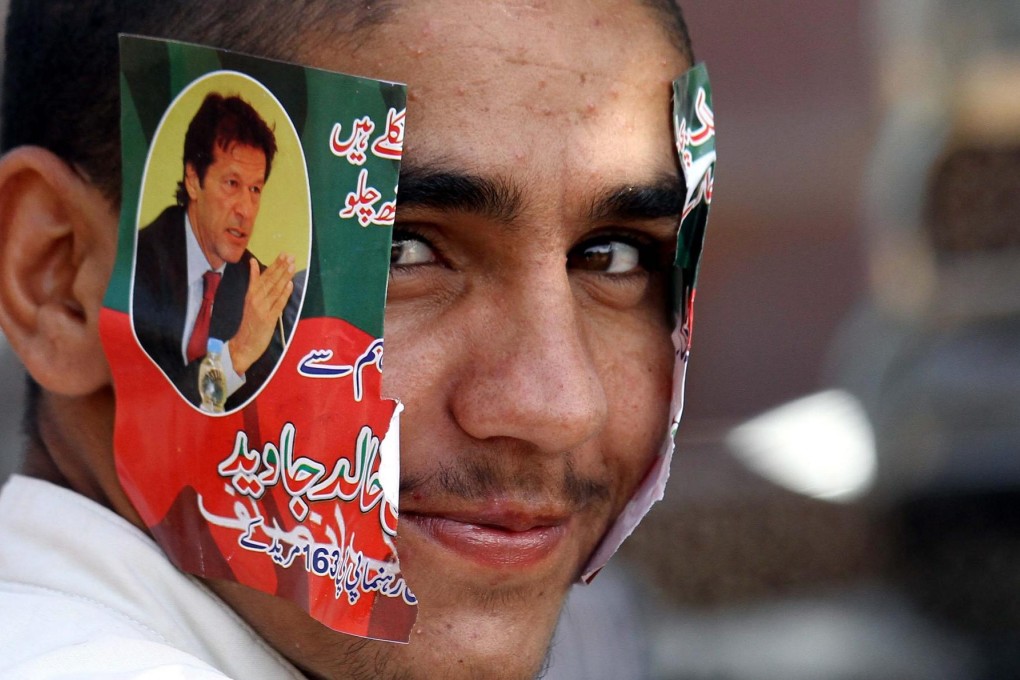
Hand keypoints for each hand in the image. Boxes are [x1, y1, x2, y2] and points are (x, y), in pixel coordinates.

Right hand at [230, 253, 294, 374]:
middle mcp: (255, 300)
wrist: (243, 346)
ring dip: (284, 276)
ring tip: (292, 265)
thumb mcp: (250, 302)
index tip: (282, 254)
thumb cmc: (249, 324)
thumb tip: (255, 266)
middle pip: (270, 280)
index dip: (274, 265)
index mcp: (251, 295)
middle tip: (290, 255)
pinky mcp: (268, 319)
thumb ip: (255, 285)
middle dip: (280, 267)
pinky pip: (278, 304)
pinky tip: (290, 284)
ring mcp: (262, 309)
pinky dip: (284, 294)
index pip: (263, 276)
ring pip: (275, 290)